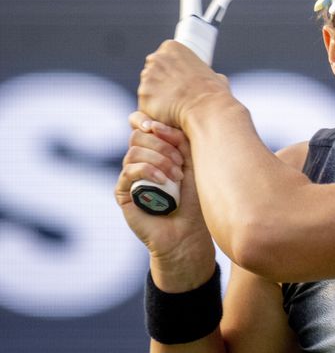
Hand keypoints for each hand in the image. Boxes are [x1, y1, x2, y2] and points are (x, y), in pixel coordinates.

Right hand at [115, 111, 214, 289]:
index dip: (150, 120)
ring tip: (177, 175)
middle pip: (138, 134)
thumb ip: (180, 140)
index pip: (141, 123)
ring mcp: (129, 175)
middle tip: (181, 162)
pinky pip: (129, 170)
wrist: (188, 232)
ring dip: (159, 158)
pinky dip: (148, 170)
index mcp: (154, 149)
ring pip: (134, 150)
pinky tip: (163, 180)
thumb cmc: (194, 197)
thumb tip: (158, 124)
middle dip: (162, 143)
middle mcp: (139, 159)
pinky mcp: (122, 192)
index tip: (168, 129)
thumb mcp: (193, 162)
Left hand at [137, 40, 229, 128]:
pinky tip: (167, 113)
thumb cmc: (213, 92)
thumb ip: (206, 74)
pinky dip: (154, 110)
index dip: (171, 70)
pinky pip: (146, 104)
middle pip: (152, 71)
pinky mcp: (143, 95)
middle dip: (161, 82)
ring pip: (147, 88)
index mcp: (172, 47)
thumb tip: (212, 80)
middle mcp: (156, 58)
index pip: (164, 57)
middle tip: (176, 95)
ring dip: (156, 96)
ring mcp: (147, 76)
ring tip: (173, 106)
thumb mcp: (214, 74)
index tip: (179, 81)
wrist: (206, 108)